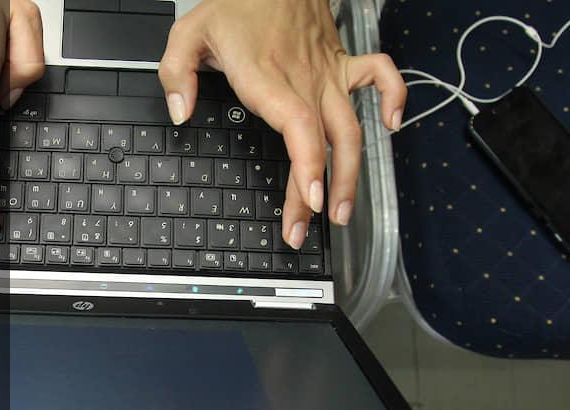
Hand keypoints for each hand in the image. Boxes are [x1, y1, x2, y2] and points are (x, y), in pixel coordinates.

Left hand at [158, 0, 405, 248]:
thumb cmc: (236, 3)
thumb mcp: (190, 32)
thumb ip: (176, 74)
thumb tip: (181, 112)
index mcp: (267, 76)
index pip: (298, 126)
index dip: (309, 166)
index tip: (312, 200)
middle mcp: (304, 78)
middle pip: (325, 140)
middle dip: (324, 189)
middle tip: (310, 228)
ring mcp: (326, 71)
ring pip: (352, 125)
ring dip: (353, 170)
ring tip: (344, 210)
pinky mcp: (340, 61)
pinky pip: (379, 75)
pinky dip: (393, 97)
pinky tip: (391, 126)